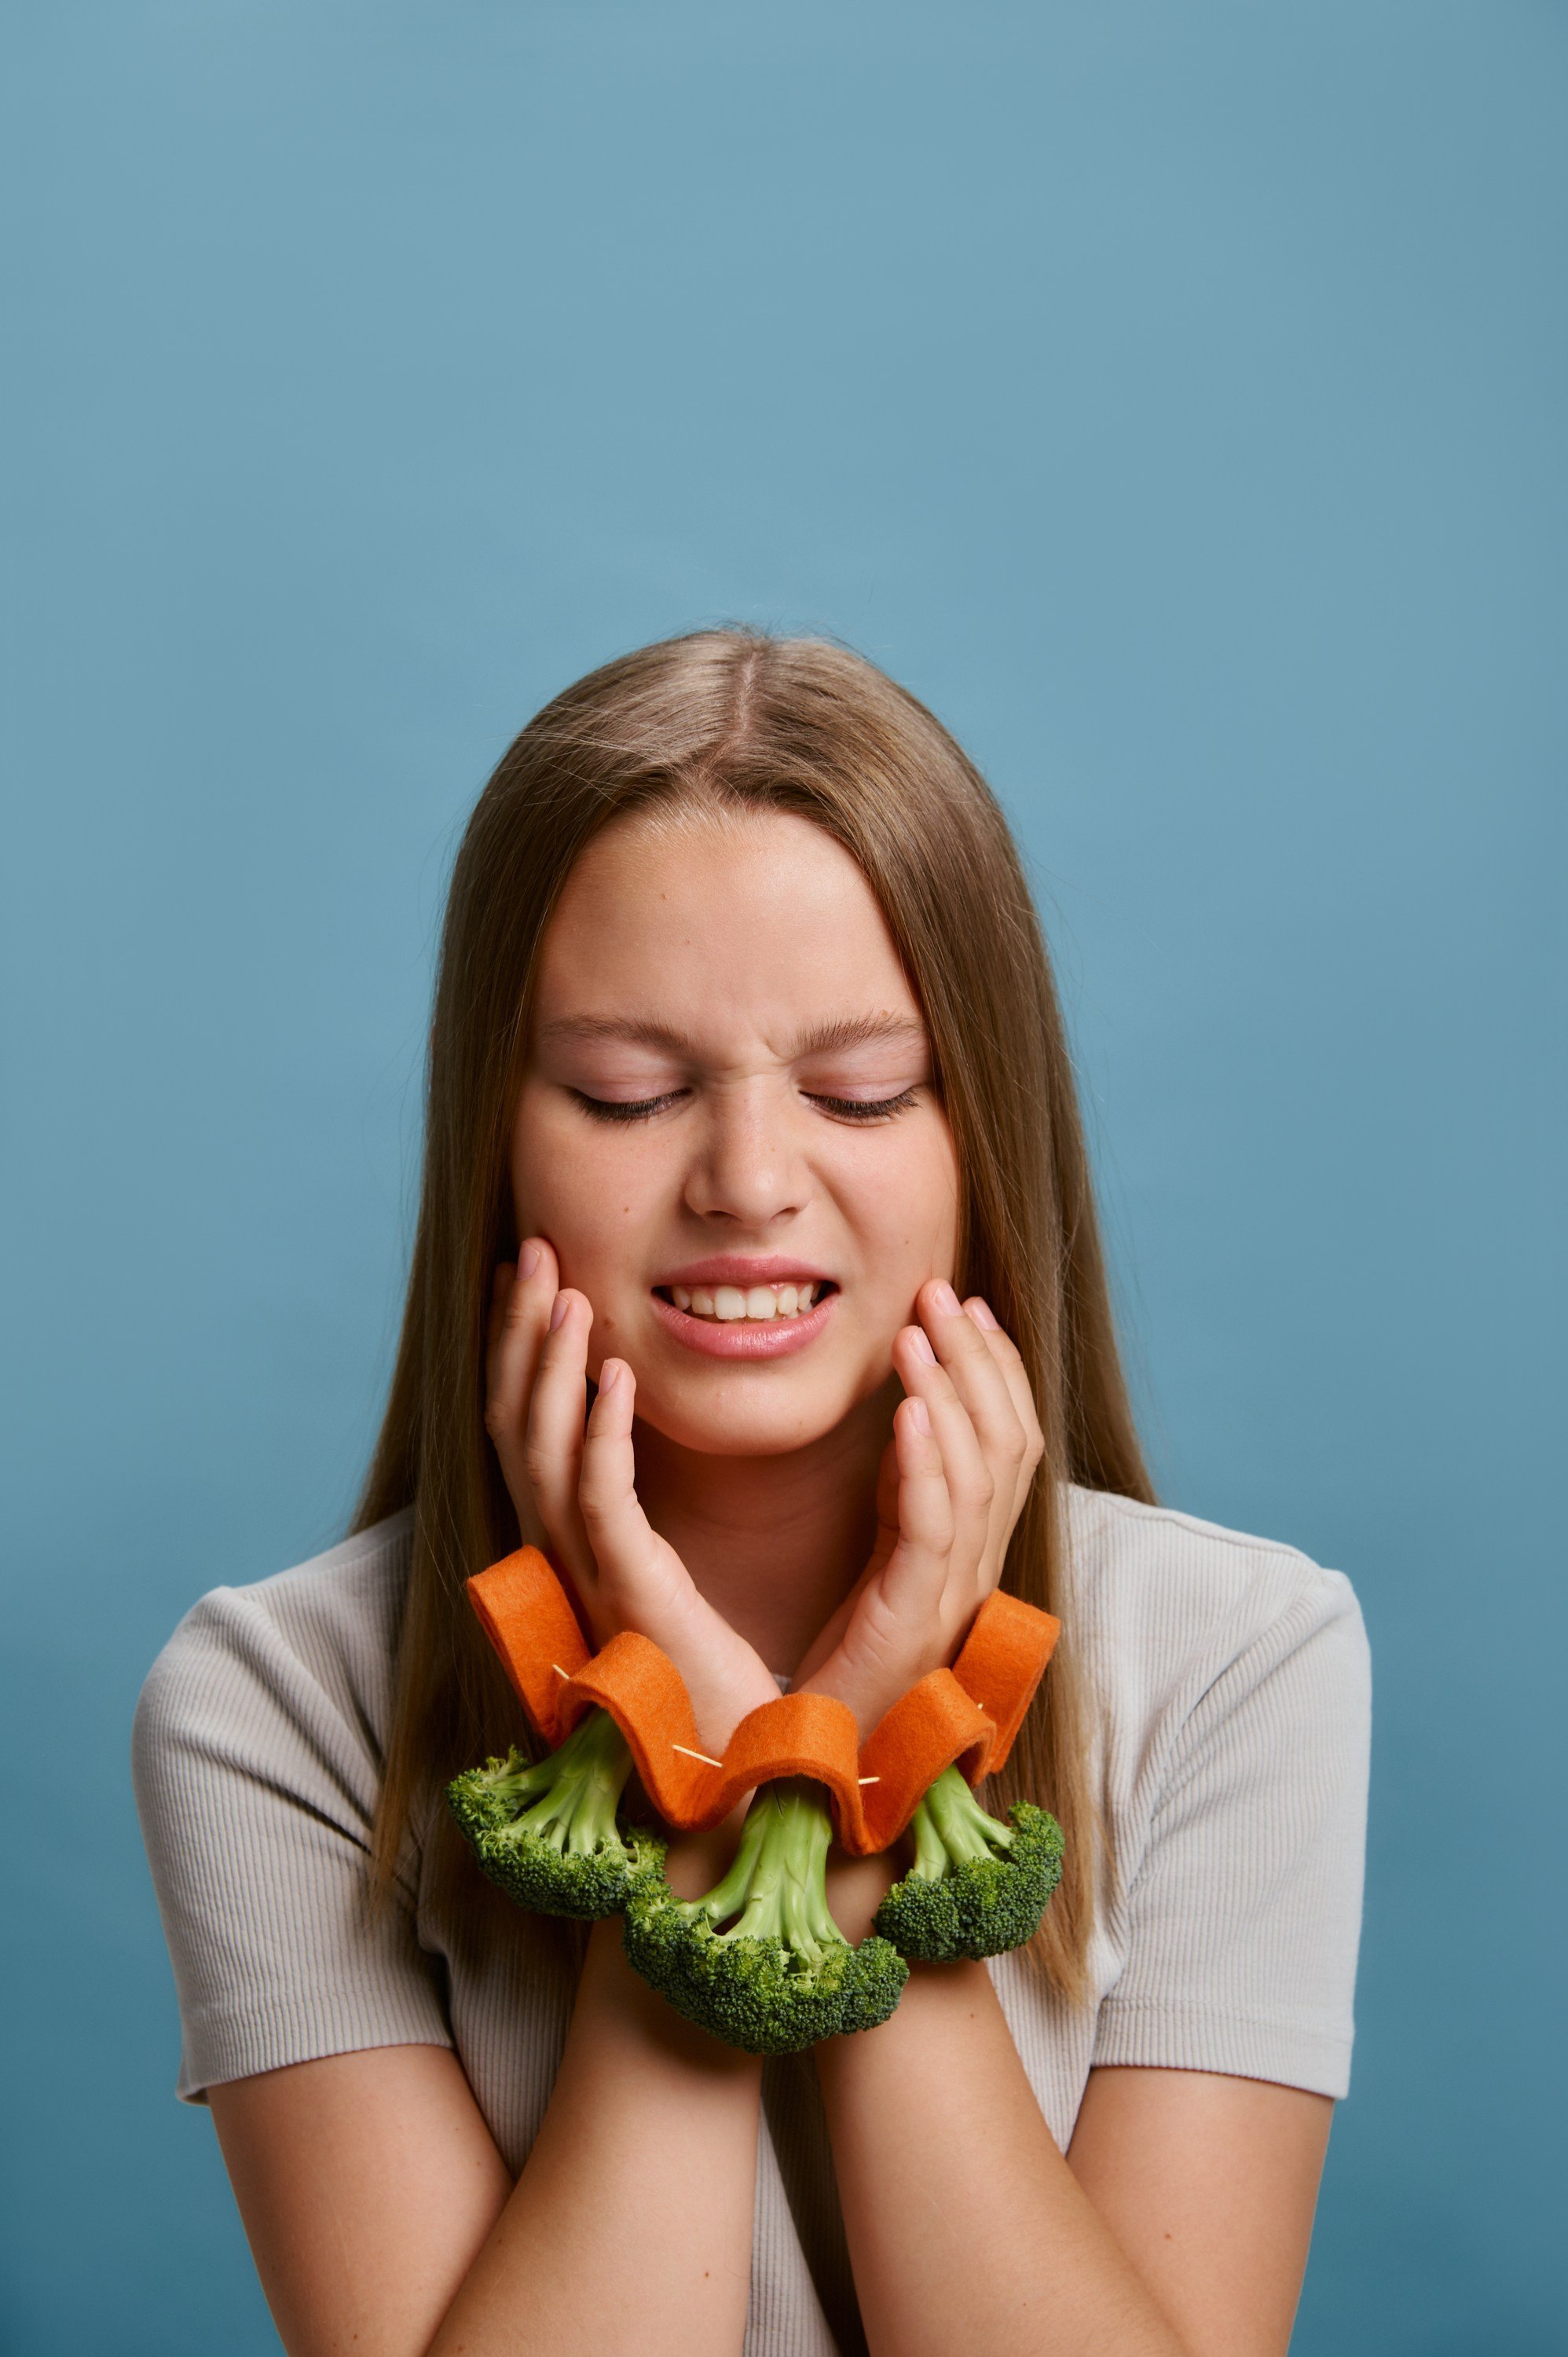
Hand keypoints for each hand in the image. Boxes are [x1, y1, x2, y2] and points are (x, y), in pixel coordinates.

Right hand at [485, 1239, 780, 1749]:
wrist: (738, 1794)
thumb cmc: (722, 1696)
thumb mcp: (682, 1584)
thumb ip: (662, 1523)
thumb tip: (661, 1452)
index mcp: (583, 1547)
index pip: (534, 1427)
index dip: (525, 1350)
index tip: (538, 1276)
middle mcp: (569, 1557)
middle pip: (516, 1423)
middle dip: (519, 1334)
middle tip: (533, 1252)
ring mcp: (590, 1578)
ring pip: (542, 1450)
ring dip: (549, 1364)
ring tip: (565, 1292)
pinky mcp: (629, 1599)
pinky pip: (600, 1501)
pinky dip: (599, 1432)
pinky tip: (614, 1374)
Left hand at [794, 1280, 1043, 1736]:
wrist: (821, 1778)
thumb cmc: (840, 1678)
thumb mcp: (879, 1565)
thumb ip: (899, 1499)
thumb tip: (903, 1421)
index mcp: (970, 1551)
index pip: (1007, 1441)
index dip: (995, 1368)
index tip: (968, 1303)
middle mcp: (976, 1568)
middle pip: (1006, 1441)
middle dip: (977, 1357)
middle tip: (941, 1290)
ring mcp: (953, 1595)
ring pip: (980, 1474)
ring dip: (951, 1390)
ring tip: (920, 1330)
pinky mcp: (914, 1621)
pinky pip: (932, 1529)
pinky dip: (924, 1464)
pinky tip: (903, 1409)